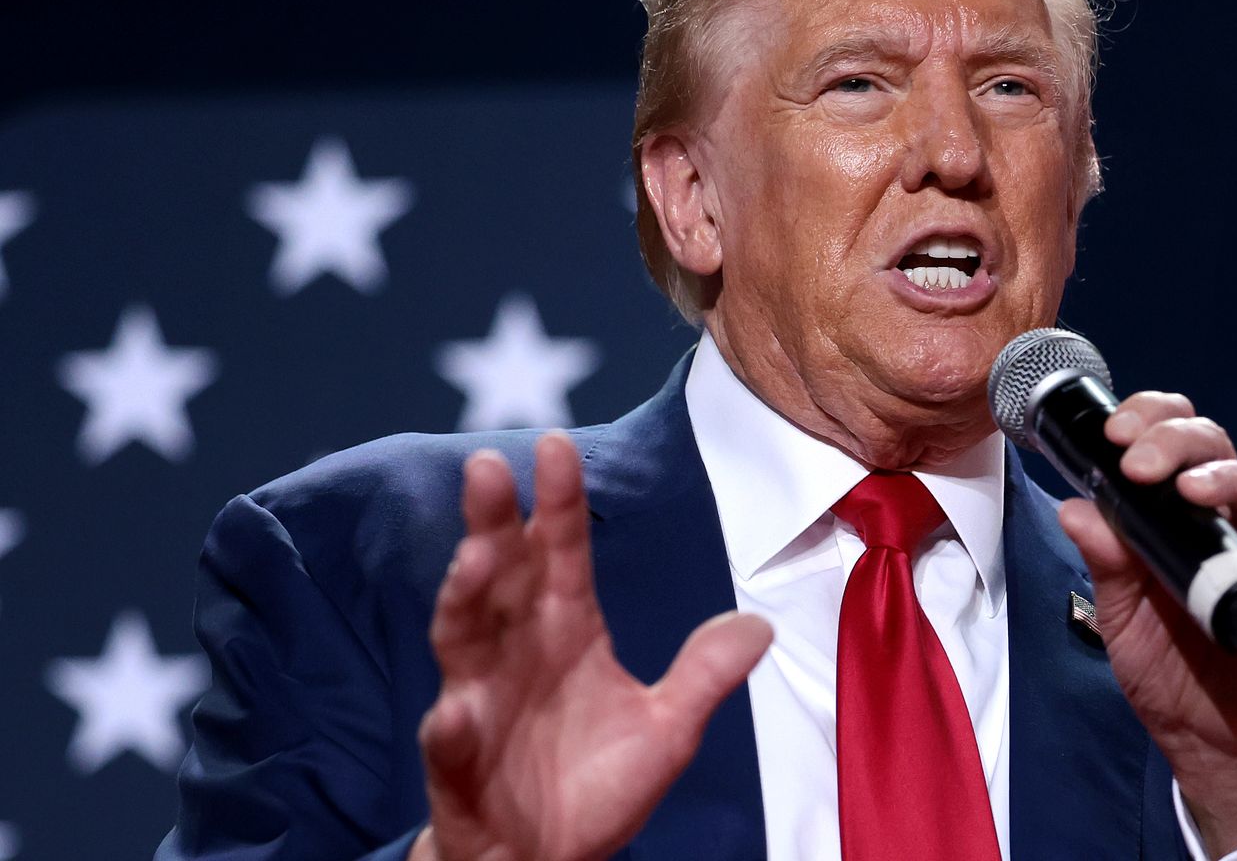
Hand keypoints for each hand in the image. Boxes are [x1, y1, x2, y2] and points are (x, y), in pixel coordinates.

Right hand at [408, 432, 772, 860]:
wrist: (544, 858)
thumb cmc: (593, 786)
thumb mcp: (667, 730)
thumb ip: (704, 674)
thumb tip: (760, 624)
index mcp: (566, 633)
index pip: (562, 555)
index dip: (559, 502)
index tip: (558, 444)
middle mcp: (515, 652)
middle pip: (502, 575)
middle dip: (492, 523)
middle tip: (487, 465)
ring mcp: (479, 699)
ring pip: (464, 638)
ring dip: (464, 598)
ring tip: (476, 560)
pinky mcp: (458, 761)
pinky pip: (450, 737)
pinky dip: (451, 723)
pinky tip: (454, 711)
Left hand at [1056, 393, 1236, 858]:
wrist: (1208, 736)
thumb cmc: (1167, 665)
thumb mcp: (1119, 614)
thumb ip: (1104, 561)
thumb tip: (1074, 508)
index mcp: (1179, 509)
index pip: (1172, 439)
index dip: (1149, 419)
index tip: (1115, 432)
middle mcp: (1228, 517)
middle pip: (1216, 445)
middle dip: (1176, 439)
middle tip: (1138, 461)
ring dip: (1226, 480)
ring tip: (1192, 490)